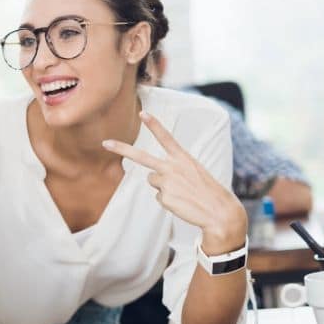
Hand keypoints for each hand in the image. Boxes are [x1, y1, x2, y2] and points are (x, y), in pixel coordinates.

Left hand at [102, 112, 247, 253]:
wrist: (219, 211)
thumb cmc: (207, 191)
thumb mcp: (193, 172)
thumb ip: (173, 170)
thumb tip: (152, 178)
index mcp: (183, 158)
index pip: (166, 138)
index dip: (154, 124)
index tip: (142, 113)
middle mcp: (172, 167)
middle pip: (141, 157)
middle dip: (122, 149)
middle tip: (104, 143)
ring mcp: (167, 182)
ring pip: (152, 181)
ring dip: (164, 187)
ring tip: (182, 192)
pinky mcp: (164, 197)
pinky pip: (159, 197)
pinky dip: (169, 201)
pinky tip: (182, 203)